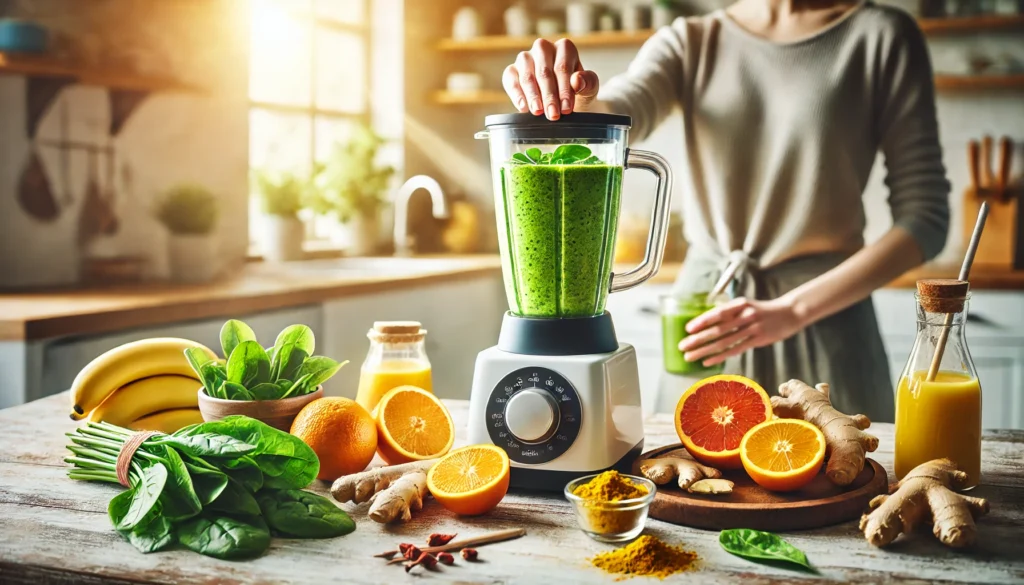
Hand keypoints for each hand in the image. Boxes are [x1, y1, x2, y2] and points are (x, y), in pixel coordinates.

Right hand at [502, 38, 600, 120]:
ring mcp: (526, 58)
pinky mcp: (512, 70)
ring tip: (538, 112)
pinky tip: (523, 107)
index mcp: (564, 48)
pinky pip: (511, 81)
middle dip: (549, 96)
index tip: (567, 108)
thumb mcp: (589, 88)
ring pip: (527, 76)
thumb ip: (588, 82)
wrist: (562, 98)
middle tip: (553, 115)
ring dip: (533, 96)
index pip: (562, 68)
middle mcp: (543, 48)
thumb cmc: (577, 90)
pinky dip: (517, 95)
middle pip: (544, 72)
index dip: (564, 89)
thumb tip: (577, 81)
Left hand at [677, 296, 806, 366]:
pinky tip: (707, 361)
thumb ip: (730, 313)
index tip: (687, 329)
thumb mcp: (746, 306)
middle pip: (717, 329)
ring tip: (690, 356)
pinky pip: (735, 350)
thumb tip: (708, 324)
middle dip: (697, 339)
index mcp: (739, 304)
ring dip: (704, 350)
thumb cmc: (762, 310)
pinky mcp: (758, 340)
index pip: (717, 313)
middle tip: (682, 346)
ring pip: (723, 342)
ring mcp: (752, 328)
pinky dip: (719, 356)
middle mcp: (744, 315)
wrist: (789, 313)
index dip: (701, 321)